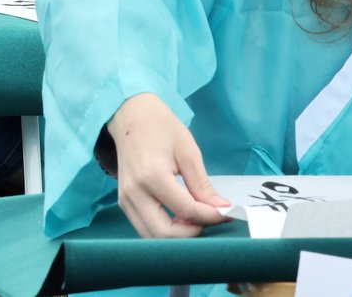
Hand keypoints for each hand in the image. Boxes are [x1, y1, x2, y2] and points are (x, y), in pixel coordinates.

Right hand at [107, 93, 230, 238]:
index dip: (210, 216)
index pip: (185, 209)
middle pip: (164, 234)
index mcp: (151, 176)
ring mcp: (125, 199)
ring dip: (178, 234)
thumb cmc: (162, 127)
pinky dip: (165, 230)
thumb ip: (202, 185)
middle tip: (210, 218)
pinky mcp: (123, 202)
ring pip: (152, 236)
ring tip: (196, 217)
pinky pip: (144, 227)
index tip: (227, 212)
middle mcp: (134, 192)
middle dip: (192, 232)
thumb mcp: (188, 151)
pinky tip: (180, 215)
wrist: (131, 116)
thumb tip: (220, 209)